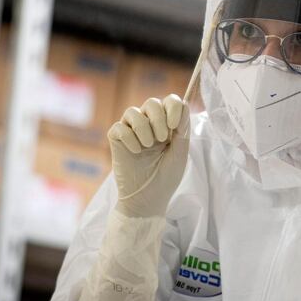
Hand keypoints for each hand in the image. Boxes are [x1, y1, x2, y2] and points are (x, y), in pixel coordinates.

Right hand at [107, 94, 189, 217]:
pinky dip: (129, 137)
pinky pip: (119, 127)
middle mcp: (149, 124)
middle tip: (163, 138)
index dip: (173, 107)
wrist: (148, 199)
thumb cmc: (166, 177)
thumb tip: (183, 105)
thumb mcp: (180, 154)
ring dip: (143, 127)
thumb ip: (182, 131)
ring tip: (148, 145)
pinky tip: (136, 151)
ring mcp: (131, 131)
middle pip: (152, 103)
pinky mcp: (116, 140)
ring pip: (132, 111)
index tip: (176, 126)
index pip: (170, 101)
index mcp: (167, 125)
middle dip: (159, 117)